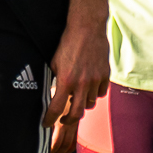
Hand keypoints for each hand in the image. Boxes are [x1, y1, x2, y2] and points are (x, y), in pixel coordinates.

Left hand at [45, 19, 110, 152]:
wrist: (87, 29)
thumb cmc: (68, 44)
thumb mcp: (55, 63)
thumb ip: (56, 80)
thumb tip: (53, 93)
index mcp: (66, 80)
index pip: (56, 108)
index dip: (50, 119)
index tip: (46, 123)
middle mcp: (82, 83)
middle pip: (77, 113)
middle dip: (68, 119)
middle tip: (63, 118)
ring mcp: (95, 80)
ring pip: (90, 103)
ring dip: (82, 105)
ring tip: (77, 100)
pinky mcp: (105, 75)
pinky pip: (101, 93)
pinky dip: (94, 94)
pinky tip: (89, 89)